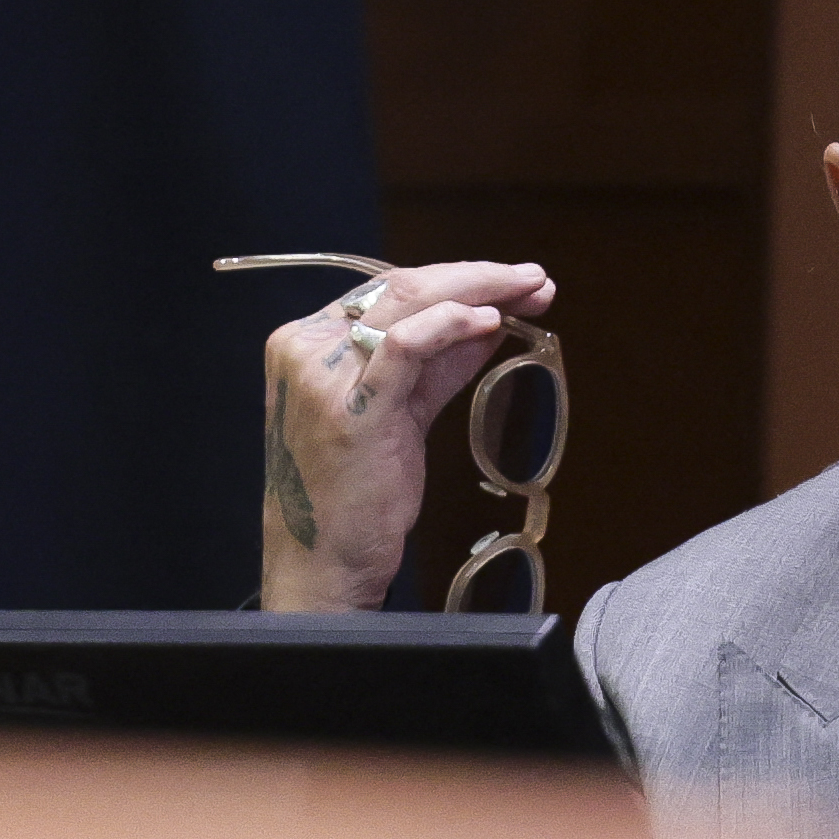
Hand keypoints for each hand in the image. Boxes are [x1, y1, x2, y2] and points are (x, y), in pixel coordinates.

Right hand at [258, 260, 556, 610]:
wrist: (324, 561)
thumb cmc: (356, 493)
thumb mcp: (400, 413)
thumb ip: (438, 364)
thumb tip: (489, 320)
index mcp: (307, 342)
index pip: (389, 289)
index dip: (456, 278)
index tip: (510, 282)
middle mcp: (307, 350)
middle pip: (401, 287)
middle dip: (477, 277)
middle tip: (531, 278)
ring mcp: (324, 377)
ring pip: (407, 304)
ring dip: (478, 290)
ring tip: (527, 290)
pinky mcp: (352, 410)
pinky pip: (404, 346)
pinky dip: (450, 325)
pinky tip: (489, 321)